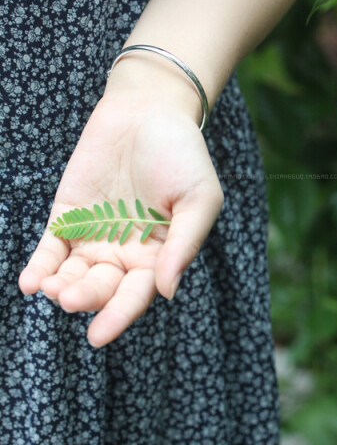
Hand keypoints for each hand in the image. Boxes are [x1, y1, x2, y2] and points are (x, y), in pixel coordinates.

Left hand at [18, 60, 223, 347]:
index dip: (118, 316)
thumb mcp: (199, 198)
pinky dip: (39, 266)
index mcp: (157, 254)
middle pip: (101, 288)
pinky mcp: (68, 214)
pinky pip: (51, 248)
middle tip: (69, 299)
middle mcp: (123, 251)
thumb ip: (184, 244)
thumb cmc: (182, 154)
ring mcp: (93, 234)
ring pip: (73, 274)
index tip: (97, 335)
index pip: (136, 295)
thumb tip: (167, 292)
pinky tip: (30, 282)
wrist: (149, 109)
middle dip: (85, 298)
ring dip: (60, 286)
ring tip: (50, 289)